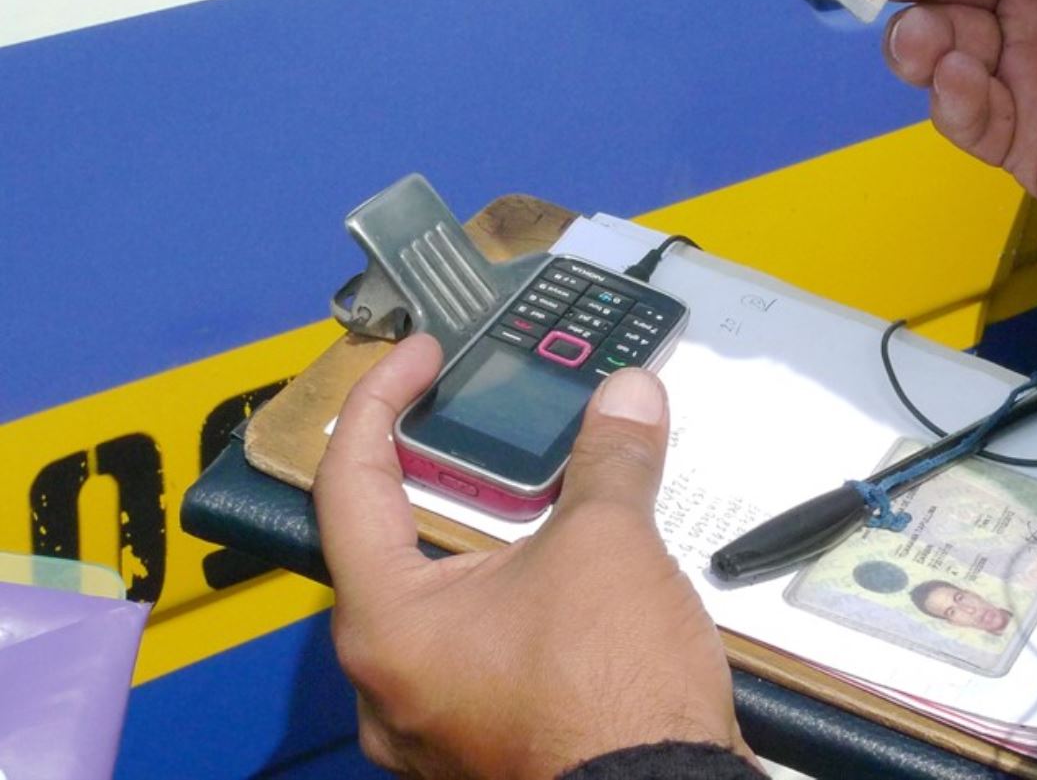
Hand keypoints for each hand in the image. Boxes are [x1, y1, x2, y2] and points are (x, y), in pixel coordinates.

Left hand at [315, 335, 747, 778]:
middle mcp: (389, 681)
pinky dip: (515, 597)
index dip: (380, 402)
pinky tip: (568, 572)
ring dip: (484, 540)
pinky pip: (481, 650)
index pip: (348, 484)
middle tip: (477, 419)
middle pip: (390, 546)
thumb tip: (627, 398)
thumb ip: (608, 460)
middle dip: (439, 474)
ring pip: (441, 603)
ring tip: (540, 489)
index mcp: (386, 624)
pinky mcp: (487, 744)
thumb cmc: (607, 693)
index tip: (419, 357)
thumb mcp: (608, 545)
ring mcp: (436, 723)